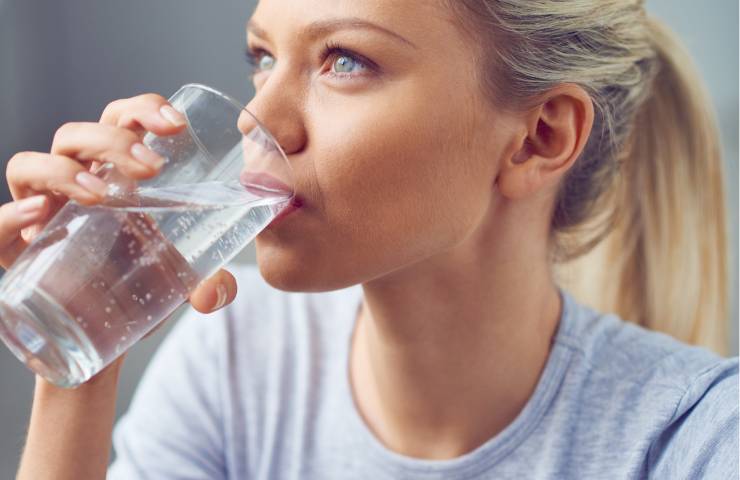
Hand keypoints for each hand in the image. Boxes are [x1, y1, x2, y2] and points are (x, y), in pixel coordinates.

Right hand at [2, 93, 236, 338]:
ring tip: (101, 195)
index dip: (142, 110)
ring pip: (30, 166)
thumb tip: (216, 293)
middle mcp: (72, 184)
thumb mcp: (180, 281)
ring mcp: (39, 213)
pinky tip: (39, 216)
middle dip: (113, 140)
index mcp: (115, 175)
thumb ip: (210, 284)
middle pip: (77, 136)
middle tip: (152, 168)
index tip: (176, 124)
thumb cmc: (138, 289)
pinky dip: (10, 217)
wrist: (99, 338)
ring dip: (64, 171)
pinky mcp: (15, 250)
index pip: (120, 122)